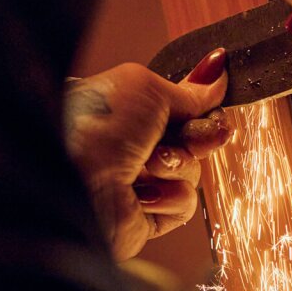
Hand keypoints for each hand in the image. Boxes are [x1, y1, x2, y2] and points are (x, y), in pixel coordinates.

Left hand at [63, 50, 230, 260]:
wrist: (76, 182)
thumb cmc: (95, 127)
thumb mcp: (146, 88)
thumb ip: (186, 88)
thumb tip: (215, 74)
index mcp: (117, 109)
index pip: (173, 106)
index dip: (197, 106)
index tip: (210, 103)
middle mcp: (124, 145)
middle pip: (188, 138)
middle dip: (198, 135)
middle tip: (191, 135)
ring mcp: (134, 181)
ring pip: (190, 171)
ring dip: (179, 166)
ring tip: (149, 165)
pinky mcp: (144, 216)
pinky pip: (184, 204)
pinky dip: (171, 196)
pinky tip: (144, 193)